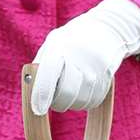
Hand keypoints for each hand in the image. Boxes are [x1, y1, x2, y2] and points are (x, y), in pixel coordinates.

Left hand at [31, 0, 139, 114]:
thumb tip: (31, 93)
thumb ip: (41, 66)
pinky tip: (85, 88)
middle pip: (66, 94)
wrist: (107, 29)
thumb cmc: (71, 40)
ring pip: (80, 102)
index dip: (41, 97)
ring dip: (73, 103)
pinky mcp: (107, 77)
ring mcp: (95, 68)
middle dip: (58, 103)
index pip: (47, 77)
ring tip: (73, 87)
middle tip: (54, 99)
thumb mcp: (53, 44)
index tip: (38, 111)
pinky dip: (86, 101)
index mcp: (58, 47)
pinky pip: (93, 101)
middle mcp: (78, 58)